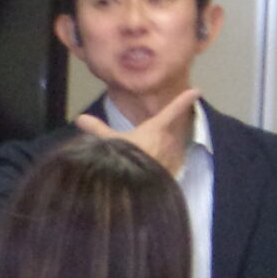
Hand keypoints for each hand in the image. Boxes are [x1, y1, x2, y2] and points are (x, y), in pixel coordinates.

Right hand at [74, 88, 201, 175]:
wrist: (136, 186)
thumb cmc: (126, 158)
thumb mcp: (110, 143)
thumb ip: (97, 129)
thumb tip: (80, 118)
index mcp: (156, 128)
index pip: (172, 110)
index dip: (184, 100)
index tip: (196, 92)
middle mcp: (168, 139)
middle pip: (173, 130)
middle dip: (168, 130)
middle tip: (159, 132)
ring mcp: (173, 156)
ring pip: (173, 147)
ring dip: (167, 149)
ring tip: (155, 154)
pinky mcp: (173, 172)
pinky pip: (173, 164)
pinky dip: (167, 165)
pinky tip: (158, 171)